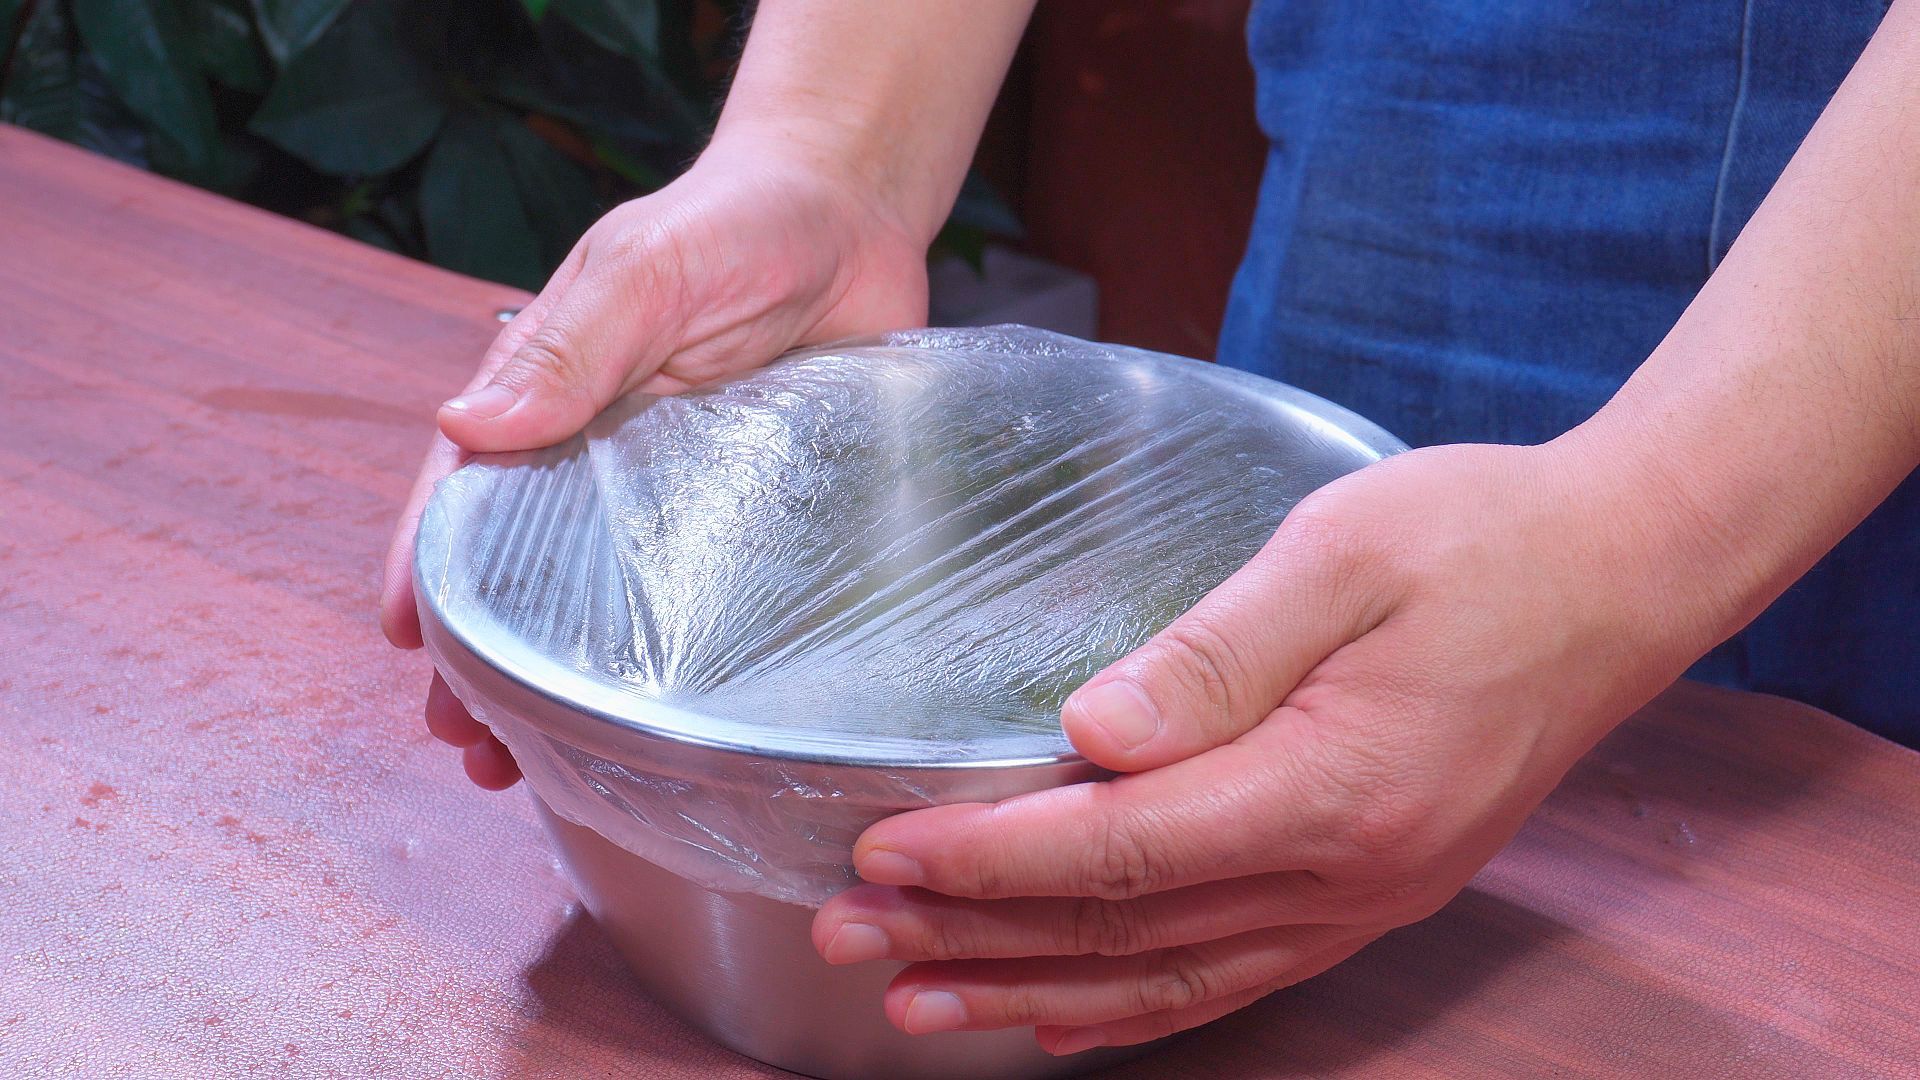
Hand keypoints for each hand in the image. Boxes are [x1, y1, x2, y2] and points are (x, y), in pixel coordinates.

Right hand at [381, 135, 930, 787]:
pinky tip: (668, 732)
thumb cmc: (740, 223)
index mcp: (553, 398)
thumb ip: (573, 344)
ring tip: (538, 767)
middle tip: (471, 742)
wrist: (856, 216)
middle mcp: (606, 459)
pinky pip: (715, 602)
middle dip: (489, 659)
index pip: (469, 496)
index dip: (432, 570)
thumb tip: (468, 424)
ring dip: (570, 684)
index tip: (408, 646)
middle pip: (527, 572)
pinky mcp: (760, 519)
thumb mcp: (648, 271)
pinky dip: (682, 669)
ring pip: (612, 606)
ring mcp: (683, 498)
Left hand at [811, 437, 1736, 1053]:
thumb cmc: (1481, 540)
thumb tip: (1091, 730)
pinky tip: (1063, 1018)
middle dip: (974, 937)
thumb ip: (1213, 654)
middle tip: (844, 939)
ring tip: (918, 1005)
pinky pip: (1235, 975)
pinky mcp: (1372, 890)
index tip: (879, 856)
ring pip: (1170, 978)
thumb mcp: (1342, 557)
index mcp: (1329, 787)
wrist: (1619, 575)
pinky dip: (1138, 1009)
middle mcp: (1346, 875)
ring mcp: (1365, 899)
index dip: (987, 860)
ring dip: (1033, 992)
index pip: (1118, 849)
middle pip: (1125, 932)